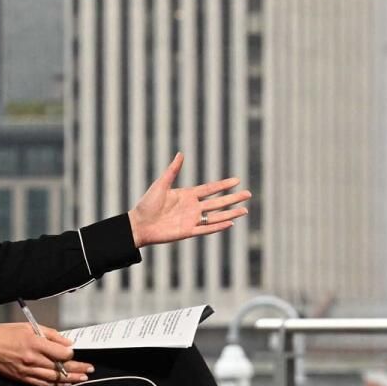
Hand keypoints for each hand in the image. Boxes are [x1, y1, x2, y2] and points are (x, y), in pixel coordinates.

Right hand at [0, 323, 93, 385]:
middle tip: (90, 369)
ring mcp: (27, 371)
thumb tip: (68, 344)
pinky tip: (66, 385)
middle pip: (61, 367)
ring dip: (71, 379)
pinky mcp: (22, 378)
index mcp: (35, 344)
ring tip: (83, 379)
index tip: (74, 351)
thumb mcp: (29, 327)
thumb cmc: (6, 333)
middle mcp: (32, 359)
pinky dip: (55, 385)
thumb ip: (51, 335)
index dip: (71, 353)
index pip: (61, 353)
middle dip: (78, 368)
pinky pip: (42, 384)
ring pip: (54, 378)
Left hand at [128, 152, 250, 246]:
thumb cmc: (147, 204)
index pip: (210, 189)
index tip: (237, 180)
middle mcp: (193, 207)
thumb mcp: (161, 184)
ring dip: (230, 213)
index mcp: (187, 195)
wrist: (138, 224)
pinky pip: (206, 229)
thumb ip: (172, 170)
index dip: (224, 184)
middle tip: (248, 194)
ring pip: (216, 216)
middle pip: (218, 202)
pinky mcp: (188, 232)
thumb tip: (181, 154)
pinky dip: (218, 227)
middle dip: (233, 198)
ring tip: (245, 210)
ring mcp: (192, 220)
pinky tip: (230, 223)